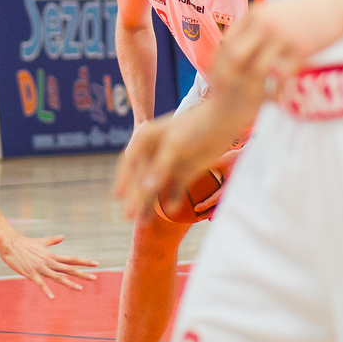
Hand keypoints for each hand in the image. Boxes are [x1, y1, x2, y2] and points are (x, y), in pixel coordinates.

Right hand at [0, 233, 97, 299]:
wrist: (10, 244)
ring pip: (58, 277)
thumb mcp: (42, 242)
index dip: (84, 262)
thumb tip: (63, 236)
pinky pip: (41, 283)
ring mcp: (41, 268)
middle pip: (69, 269)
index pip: (72, 259)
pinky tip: (52, 298)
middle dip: (82, 273)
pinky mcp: (31, 273)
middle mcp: (49, 262)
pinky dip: (46, 290)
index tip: (96, 264)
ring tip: (80, 289)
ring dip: (69, 283)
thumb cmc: (25, 243)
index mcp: (52, 256)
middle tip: (95, 278)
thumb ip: (53, 241)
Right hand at [116, 105, 242, 220]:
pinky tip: (171, 209)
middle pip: (142, 179)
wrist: (224, 120)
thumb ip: (160, 168)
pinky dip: (173, 199)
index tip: (118, 197)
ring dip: (150, 202)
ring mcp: (170, 162)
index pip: (129, 163)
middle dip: (136, 198)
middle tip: (129, 218)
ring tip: (144, 221)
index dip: (123, 181)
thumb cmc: (195, 126)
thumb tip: (146, 189)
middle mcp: (155, 152)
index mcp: (146, 140)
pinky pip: (176, 189)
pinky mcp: (186, 171)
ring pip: (157, 187)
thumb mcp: (174, 146)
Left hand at [192, 146, 242, 215]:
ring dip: (216, 213)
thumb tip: (196, 166)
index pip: (215, 199)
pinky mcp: (237, 191)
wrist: (250, 157)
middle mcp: (233, 192)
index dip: (205, 205)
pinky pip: (228, 202)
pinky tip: (216, 212)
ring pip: (224, 206)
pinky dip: (221, 207)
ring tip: (207, 218)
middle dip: (208, 213)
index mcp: (229, 186)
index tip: (196, 208)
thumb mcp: (221, 160)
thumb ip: (210, 165)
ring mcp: (236, 193)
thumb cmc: (235, 157)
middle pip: (219, 207)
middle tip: (197, 218)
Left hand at [214, 0, 342, 96]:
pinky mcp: (301, 48)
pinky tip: (277, 97)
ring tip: (256, 99)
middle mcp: (264, 24)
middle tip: (233, 93)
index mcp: (255, 14)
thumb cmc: (304, 11)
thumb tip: (238, 42)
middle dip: (231, 77)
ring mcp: (282, 36)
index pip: (227, 42)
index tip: (223, 80)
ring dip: (255, 87)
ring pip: (257, 69)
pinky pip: (282, 76)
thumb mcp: (274, 11)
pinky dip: (276, 89)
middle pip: (235, 56)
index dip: (222, 64)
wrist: (335, 5)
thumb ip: (256, 24)